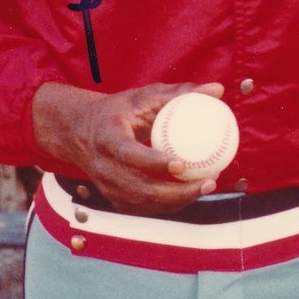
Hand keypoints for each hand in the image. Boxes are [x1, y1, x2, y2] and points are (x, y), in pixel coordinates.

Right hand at [32, 79, 228, 213]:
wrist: (80, 132)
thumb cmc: (118, 111)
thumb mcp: (144, 96)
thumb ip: (180, 93)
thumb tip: (218, 90)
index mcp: (107, 137)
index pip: (128, 154)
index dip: (153, 162)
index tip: (181, 164)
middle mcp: (103, 166)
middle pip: (139, 188)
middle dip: (177, 192)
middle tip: (208, 182)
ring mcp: (107, 186)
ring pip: (144, 203)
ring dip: (178, 200)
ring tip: (206, 186)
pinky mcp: (113, 198)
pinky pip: (144, 208)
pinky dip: (168, 205)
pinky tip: (190, 194)